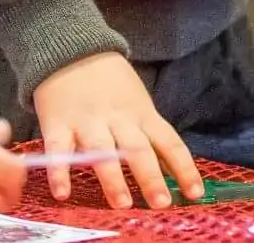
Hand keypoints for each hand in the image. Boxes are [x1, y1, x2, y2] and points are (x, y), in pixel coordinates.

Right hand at [29, 51, 197, 210]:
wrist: (73, 49)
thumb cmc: (110, 83)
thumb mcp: (138, 103)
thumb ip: (148, 134)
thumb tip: (170, 170)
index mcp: (143, 115)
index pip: (170, 143)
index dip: (184, 169)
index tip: (196, 194)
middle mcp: (119, 120)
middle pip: (139, 150)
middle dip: (151, 178)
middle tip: (162, 204)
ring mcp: (88, 122)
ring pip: (103, 151)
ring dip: (113, 178)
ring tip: (122, 203)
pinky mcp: (58, 124)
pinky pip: (59, 150)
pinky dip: (61, 171)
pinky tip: (63, 193)